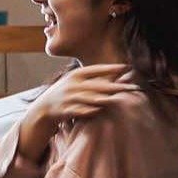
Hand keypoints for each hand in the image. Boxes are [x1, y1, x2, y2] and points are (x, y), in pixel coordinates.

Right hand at [18, 64, 141, 160]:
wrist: (44, 107)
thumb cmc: (66, 92)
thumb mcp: (76, 81)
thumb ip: (95, 78)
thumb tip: (118, 72)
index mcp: (76, 75)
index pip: (97, 69)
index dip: (112, 68)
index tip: (127, 67)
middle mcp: (72, 85)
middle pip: (98, 85)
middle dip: (116, 86)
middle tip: (133, 87)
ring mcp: (69, 98)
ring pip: (91, 98)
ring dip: (105, 98)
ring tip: (119, 98)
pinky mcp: (66, 110)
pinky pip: (81, 110)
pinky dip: (90, 110)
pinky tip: (101, 110)